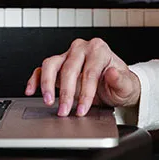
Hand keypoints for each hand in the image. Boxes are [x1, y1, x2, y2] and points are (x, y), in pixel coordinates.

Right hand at [24, 37, 140, 116]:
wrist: (115, 86)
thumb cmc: (119, 84)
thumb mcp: (126, 85)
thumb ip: (120, 80)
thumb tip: (112, 73)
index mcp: (99, 50)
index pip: (89, 72)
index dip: (85, 92)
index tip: (82, 108)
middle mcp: (82, 48)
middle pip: (69, 68)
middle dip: (66, 93)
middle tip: (65, 111)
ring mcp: (68, 55)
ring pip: (51, 64)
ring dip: (47, 83)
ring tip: (48, 100)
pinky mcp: (58, 64)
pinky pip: (42, 69)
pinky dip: (36, 79)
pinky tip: (32, 90)